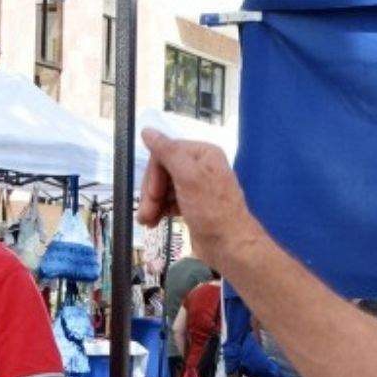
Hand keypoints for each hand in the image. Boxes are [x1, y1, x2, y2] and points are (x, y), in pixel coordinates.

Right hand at [138, 130, 268, 270]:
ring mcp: (195, 186)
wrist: (229, 246)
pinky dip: (158, 210)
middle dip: (151, 193)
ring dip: (151, 204)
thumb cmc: (211, 211)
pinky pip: (168, 201)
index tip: (152, 195)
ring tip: (147, 221)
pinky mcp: (191, 205)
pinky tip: (154, 221)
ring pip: (162, 188)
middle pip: (162, 171)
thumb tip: (147, 130)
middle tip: (146, 213)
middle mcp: (199, 166)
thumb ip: (168, 152)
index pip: (164, 153)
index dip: (154, 175)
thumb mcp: (188, 177)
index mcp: (202, 153)